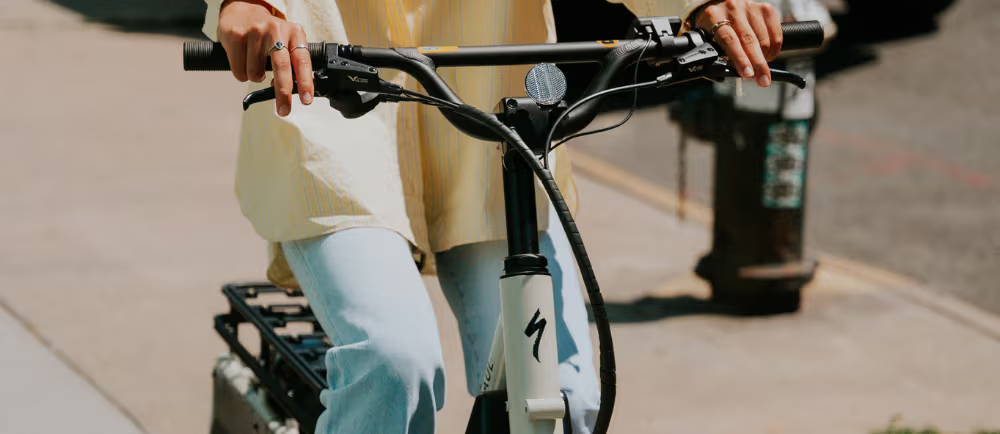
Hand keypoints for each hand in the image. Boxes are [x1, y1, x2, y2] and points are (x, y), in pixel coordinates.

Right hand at [217, 0, 313, 115]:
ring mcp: (255, 31)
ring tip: (255, 65)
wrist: (241, 10)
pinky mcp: (236, 35)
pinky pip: (239, 70)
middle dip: (283, 93)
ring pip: (255, 73)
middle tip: (284, 109)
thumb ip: (291, 62)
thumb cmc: (267, 33)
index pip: (302, 60)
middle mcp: (276, 30)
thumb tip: (294, 91)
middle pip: (281, 66)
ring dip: (255, 77)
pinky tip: (243, 61)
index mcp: (294, 32)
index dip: (305, 82)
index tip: (306, 99)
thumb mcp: (286, 40)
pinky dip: (241, 73)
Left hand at [694, 0, 781, 87]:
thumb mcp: (708, 37)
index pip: (729, 40)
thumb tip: (729, 74)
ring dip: (764, 58)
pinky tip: (768, 55)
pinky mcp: (765, 9)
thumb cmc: (714, 26)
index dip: (739, 58)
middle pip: (749, 40)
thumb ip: (717, 53)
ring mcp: (750, 7)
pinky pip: (776, 33)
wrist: (721, 6)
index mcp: (714, 16)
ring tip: (760, 68)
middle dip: (757, 64)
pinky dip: (774, 49)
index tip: (747, 73)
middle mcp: (733, 9)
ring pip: (764, 39)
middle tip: (762, 80)